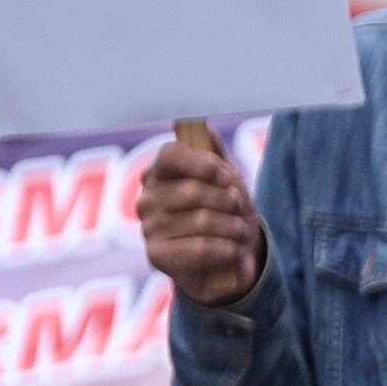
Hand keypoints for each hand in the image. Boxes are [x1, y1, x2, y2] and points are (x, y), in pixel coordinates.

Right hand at [141, 133, 264, 308]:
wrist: (229, 258)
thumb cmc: (225, 214)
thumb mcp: (226, 180)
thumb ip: (213, 153)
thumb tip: (199, 127)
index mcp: (159, 173)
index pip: (171, 155)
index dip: (204, 164)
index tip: (225, 177)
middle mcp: (147, 199)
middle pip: (194, 190)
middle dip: (230, 202)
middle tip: (239, 211)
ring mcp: (148, 228)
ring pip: (204, 220)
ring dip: (235, 227)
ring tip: (239, 232)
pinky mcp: (156, 256)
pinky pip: (201, 248)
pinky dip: (228, 249)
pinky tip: (233, 251)